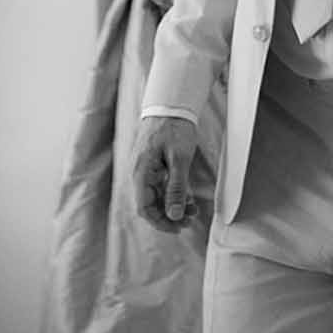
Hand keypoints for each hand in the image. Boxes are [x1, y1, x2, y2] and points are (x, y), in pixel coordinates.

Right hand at [132, 115, 203, 231]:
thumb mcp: (180, 159)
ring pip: (155, 197)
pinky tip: (187, 196)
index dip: (161, 222)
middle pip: (149, 205)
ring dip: (172, 205)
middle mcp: (138, 173)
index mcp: (141, 173)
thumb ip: (176, 189)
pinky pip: (158, 187)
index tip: (180, 228)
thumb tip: (174, 215)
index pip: (144, 209)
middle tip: (192, 219)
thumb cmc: (175, 128)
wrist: (170, 104)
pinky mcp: (151, 165)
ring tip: (194, 208)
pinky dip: (171, 194)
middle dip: (169, 215)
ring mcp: (143, 169)